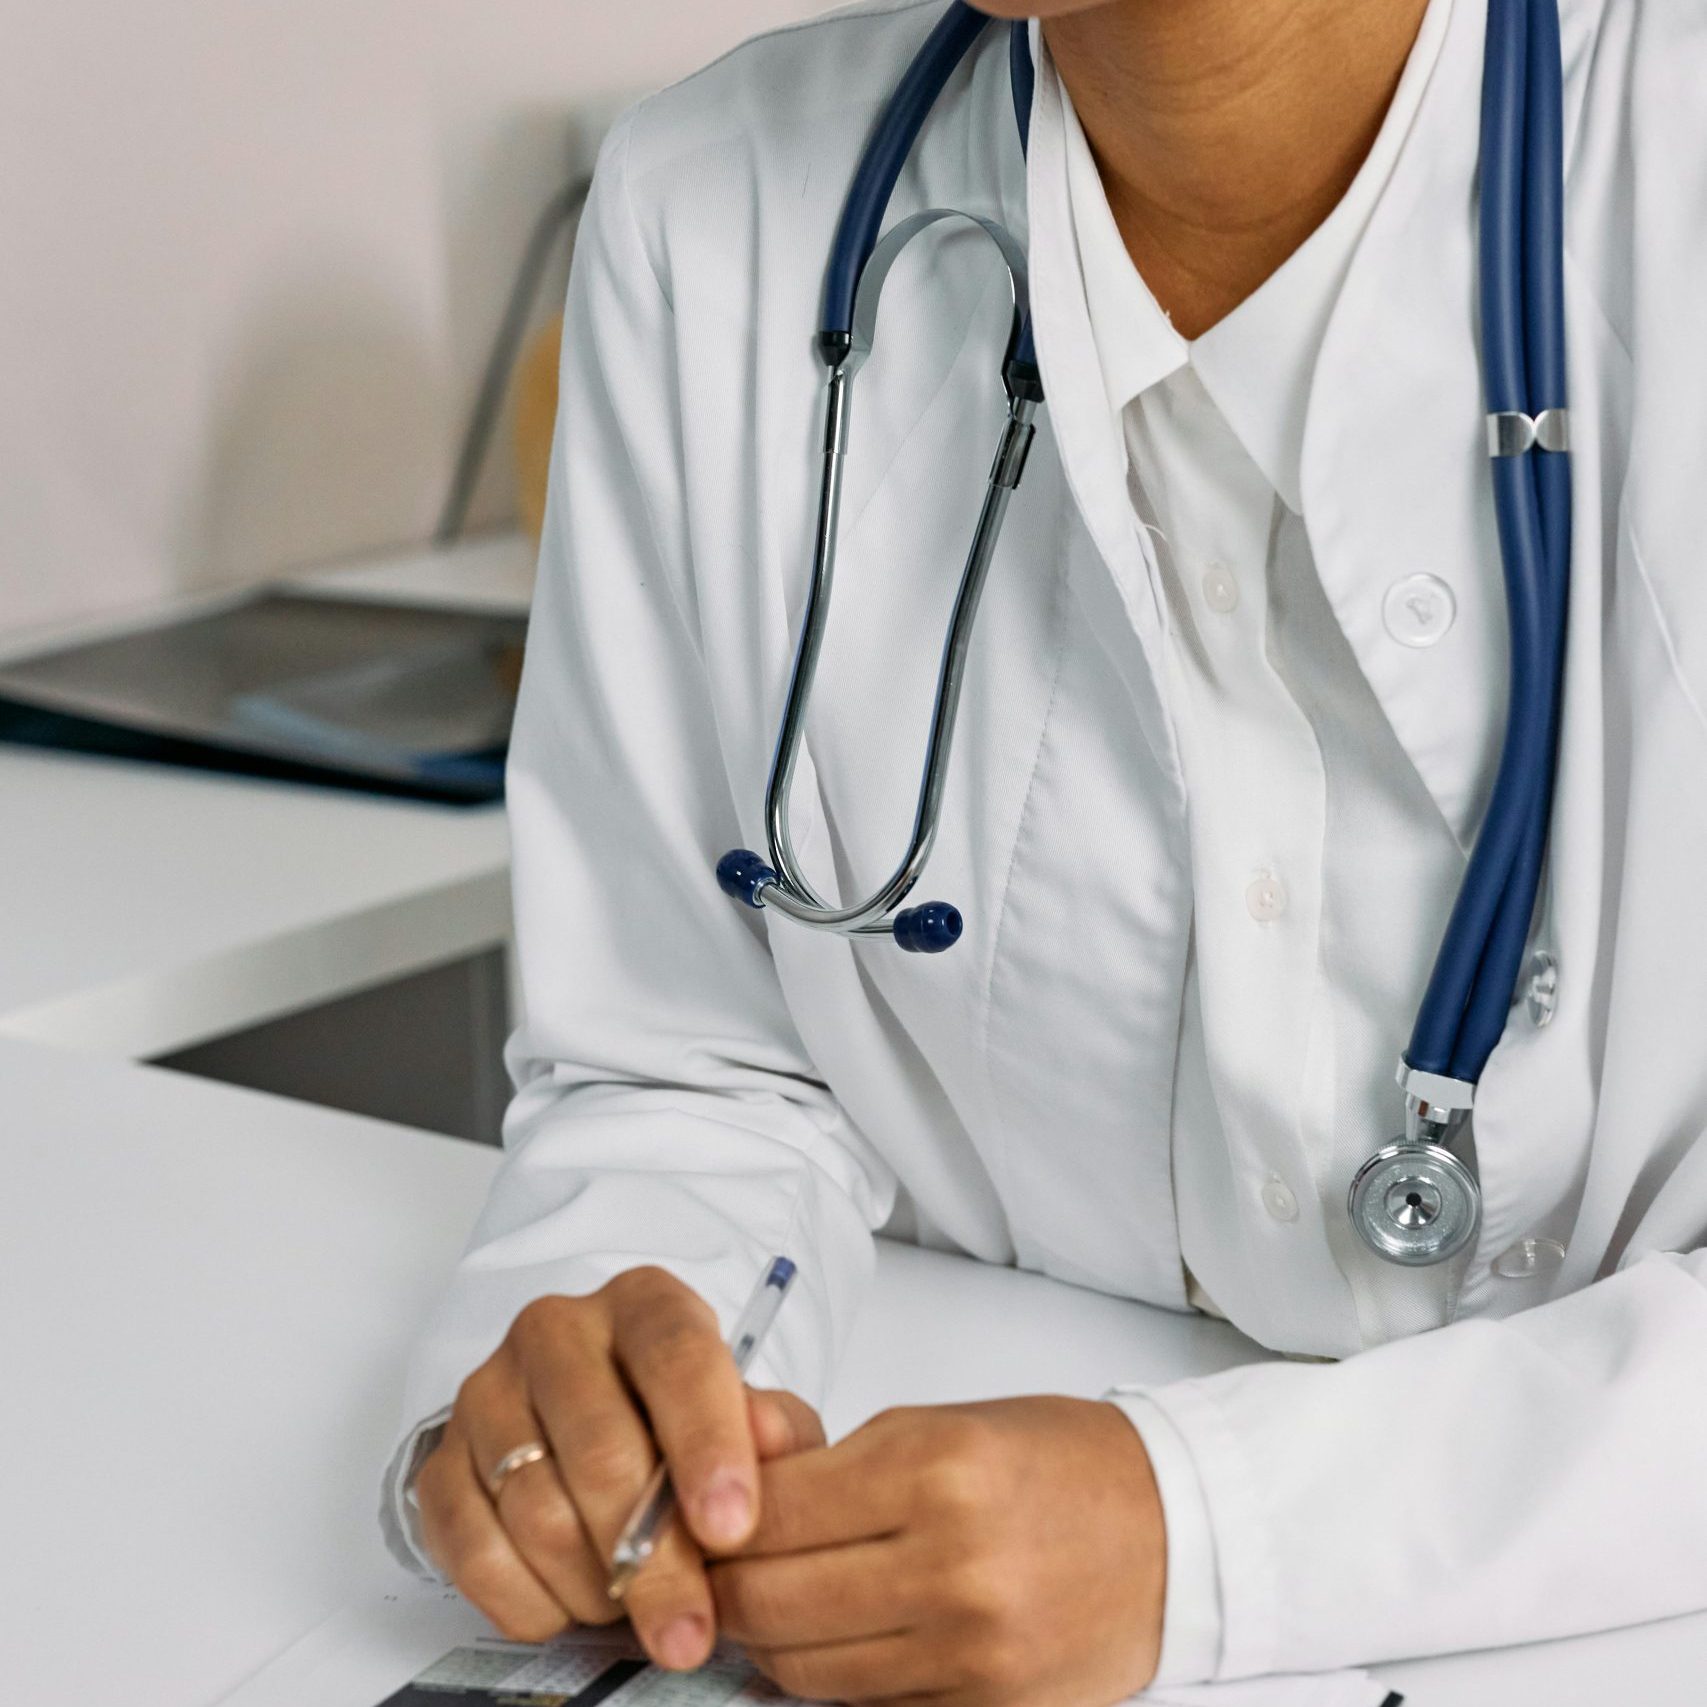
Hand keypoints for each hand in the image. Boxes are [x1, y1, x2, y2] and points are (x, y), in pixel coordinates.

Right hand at [415, 1268, 824, 1670]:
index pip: (676, 1356)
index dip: (706, 1444)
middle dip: (654, 1559)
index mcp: (643, 1303)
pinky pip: (471, 1549)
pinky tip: (569, 1604)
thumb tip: (771, 1438)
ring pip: (537, 1510)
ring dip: (593, 1584)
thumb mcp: (752, 1421)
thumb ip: (775, 1431)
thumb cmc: (686, 1428)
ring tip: (632, 1604)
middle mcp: (557, 1331)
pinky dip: (528, 1599)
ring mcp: (490, 1392)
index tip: (732, 1530)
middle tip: (689, 1632)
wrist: (599, 1436)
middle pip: (601, 1449)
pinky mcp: (441, 1460)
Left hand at [711, 1396, 1164, 1705]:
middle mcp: (952, 1565)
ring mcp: (972, 1652)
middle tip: (719, 1570)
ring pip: (805, 1670)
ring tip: (776, 1603)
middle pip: (770, 1604)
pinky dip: (835, 1679)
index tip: (702, 1516)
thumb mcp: (936, 1422)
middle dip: (724, 1590)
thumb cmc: (1048, 1461)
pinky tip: (842, 1639)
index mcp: (935, 1469)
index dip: (714, 1520)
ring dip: (771, 1641)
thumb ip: (827, 1455)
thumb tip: (727, 1463)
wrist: (1169, 1529)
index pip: (769, 1514)